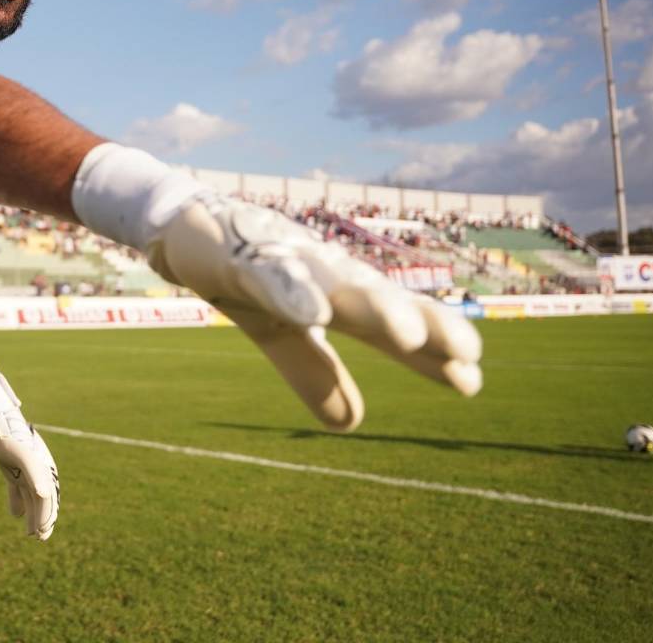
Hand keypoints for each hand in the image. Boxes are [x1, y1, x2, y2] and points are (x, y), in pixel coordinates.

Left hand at [0, 410, 58, 540]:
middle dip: (43, 519)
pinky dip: (18, 503)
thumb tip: (44, 494)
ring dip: (32, 516)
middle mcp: (38, 473)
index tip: (42, 531)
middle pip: (42, 501)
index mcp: (44, 470)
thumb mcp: (24, 457)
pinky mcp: (13, 472)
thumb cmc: (13, 440)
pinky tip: (16, 515)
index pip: (48, 497)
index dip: (47, 515)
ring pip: (31, 499)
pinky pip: (18, 491)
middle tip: (40, 537)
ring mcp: (25, 473)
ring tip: (31, 534)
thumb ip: (35, 475)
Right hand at [146, 194, 481, 430]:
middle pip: (378, 298)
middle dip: (424, 322)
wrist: (181, 226)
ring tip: (409, 333)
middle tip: (469, 352)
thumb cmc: (241, 274)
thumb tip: (356, 426)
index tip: (472, 381)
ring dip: (374, 305)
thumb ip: (313, 372)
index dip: (432, 349)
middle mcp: (321, 270)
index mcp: (334, 293)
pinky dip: (293, 291)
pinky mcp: (239, 252)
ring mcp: (284, 257)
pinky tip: (314, 311)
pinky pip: (269, 274)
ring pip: (335, 281)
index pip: (392, 322)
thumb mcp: (277, 332)